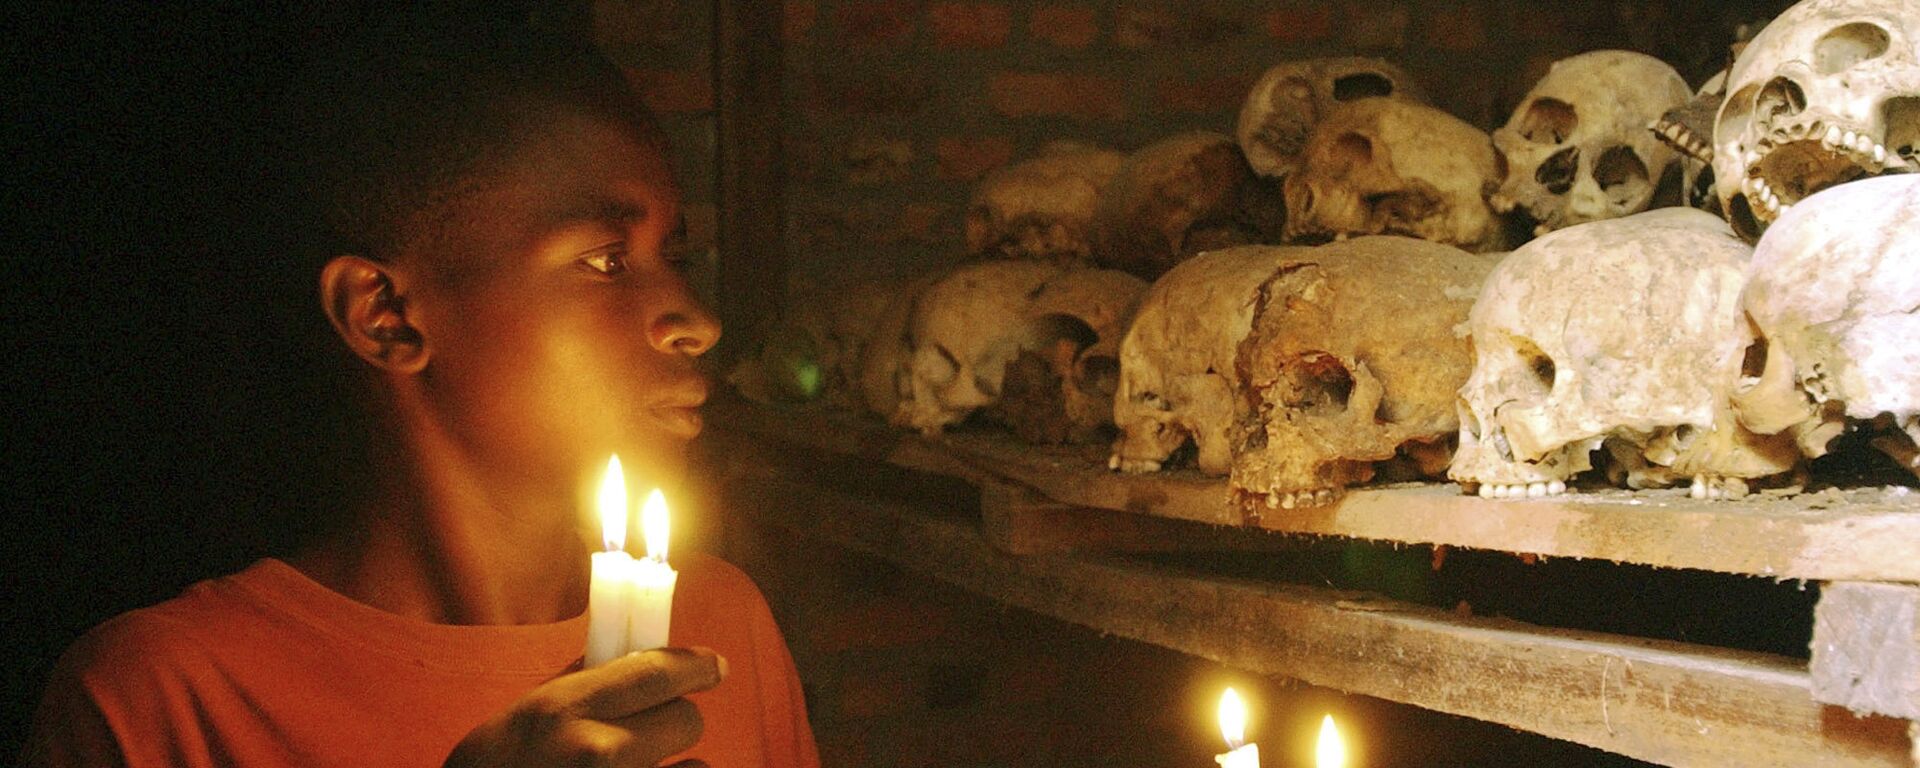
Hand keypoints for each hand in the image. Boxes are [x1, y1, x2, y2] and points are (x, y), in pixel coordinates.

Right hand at [445, 647, 725, 767]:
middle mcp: (597, 753)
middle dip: (675, 720)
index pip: (656, 672)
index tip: (714, 665)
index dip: (695, 665)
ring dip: (675, 765)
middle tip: (653, 730)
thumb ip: (576, 685)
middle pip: (687, 719)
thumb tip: (629, 654)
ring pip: (695, 766)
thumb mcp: (521, 719)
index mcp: (563, 711)